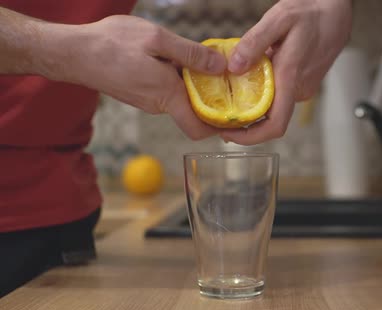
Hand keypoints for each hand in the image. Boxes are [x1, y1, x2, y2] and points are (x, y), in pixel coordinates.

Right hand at [44, 15, 226, 140]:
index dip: (221, 125)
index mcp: (167, 96)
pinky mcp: (141, 94)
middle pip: (196, 112)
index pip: (200, 128)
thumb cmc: (111, 43)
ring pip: (182, 100)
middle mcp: (159, 105)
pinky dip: (180, 81)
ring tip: (207, 63)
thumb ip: (190, 54)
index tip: (238, 112)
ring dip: (196, 86)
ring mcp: (149, 102)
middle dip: (214, 98)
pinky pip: (169, 92)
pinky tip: (182, 61)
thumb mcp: (156, 39)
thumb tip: (220, 68)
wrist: (73, 52)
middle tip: (229, 76)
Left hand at [220, 0, 352, 144]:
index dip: (250, 137)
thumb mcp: (279, 18)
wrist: (336, 10)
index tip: (229, 134)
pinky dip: (263, 90)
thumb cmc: (311, 11)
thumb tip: (234, 67)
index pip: (275, 124)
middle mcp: (298, 89)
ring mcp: (302, 88)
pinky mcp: (303, 83)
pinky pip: (279, 93)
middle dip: (243, 119)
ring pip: (273, 105)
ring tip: (233, 85)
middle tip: (219, 110)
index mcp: (290, 77)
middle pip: (269, 119)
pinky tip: (253, 73)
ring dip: (252, 101)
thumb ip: (254, 42)